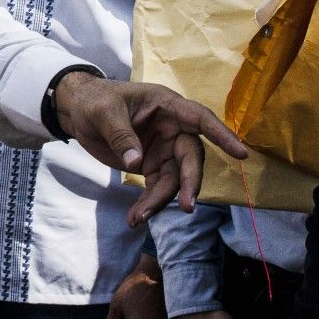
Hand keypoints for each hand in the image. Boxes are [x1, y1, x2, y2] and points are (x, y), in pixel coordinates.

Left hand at [51, 72, 248, 224]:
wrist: (77, 112)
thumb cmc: (94, 101)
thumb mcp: (103, 112)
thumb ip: (121, 135)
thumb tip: (136, 162)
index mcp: (166, 105)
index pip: (200, 119)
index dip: (221, 135)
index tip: (241, 153)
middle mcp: (172, 128)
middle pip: (191, 157)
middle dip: (190, 183)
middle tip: (188, 207)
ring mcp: (164, 149)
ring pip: (175, 179)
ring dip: (160, 201)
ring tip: (139, 217)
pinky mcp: (152, 165)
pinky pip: (158, 187)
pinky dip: (149, 204)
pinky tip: (135, 218)